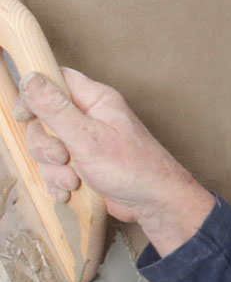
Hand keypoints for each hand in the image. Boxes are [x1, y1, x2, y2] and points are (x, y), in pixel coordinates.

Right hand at [16, 68, 214, 255]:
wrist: (155, 203)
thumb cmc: (132, 168)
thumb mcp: (87, 136)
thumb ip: (56, 108)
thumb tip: (31, 77)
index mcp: (96, 100)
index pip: (55, 80)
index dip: (34, 95)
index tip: (25, 117)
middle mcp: (91, 118)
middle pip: (44, 119)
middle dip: (45, 144)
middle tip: (61, 157)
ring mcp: (87, 143)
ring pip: (48, 148)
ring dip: (53, 169)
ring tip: (73, 180)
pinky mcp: (85, 166)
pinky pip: (57, 169)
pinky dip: (59, 182)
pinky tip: (69, 192)